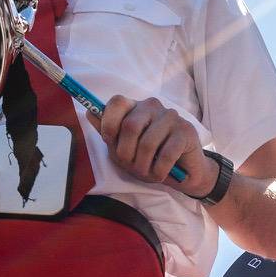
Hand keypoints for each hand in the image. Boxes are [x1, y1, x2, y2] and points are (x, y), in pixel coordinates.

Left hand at [92, 96, 211, 187]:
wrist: (182, 173)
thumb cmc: (150, 159)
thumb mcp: (123, 149)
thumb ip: (108, 132)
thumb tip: (89, 113)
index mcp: (135, 107)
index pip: (117, 102)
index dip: (109, 123)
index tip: (110, 142)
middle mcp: (152, 106)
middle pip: (130, 126)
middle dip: (126, 154)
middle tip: (132, 166)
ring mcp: (171, 116)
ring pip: (148, 142)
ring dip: (144, 166)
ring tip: (147, 174)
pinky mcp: (187, 131)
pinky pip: (167, 153)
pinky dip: (159, 170)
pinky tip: (160, 174)